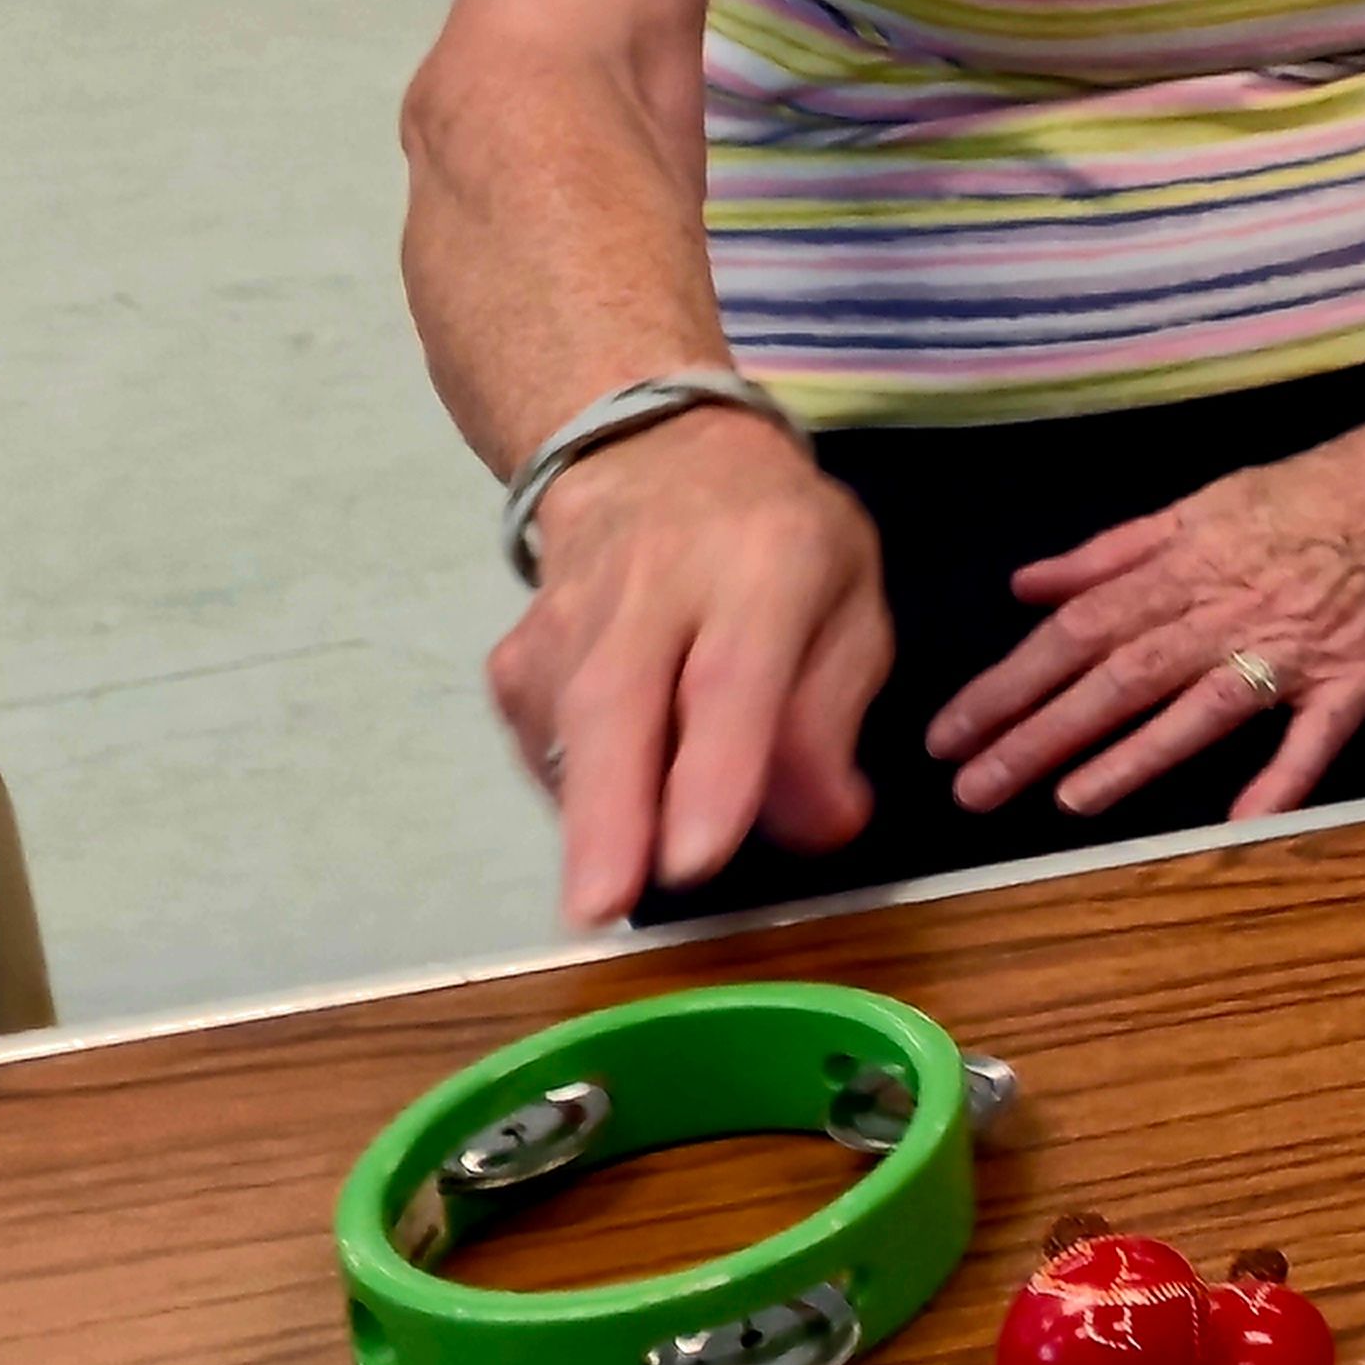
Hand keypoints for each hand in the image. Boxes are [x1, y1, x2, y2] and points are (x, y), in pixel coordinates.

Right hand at [491, 402, 896, 921]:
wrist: (655, 457)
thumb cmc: (780, 545)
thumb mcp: (851, 603)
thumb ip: (832, 717)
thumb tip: (820, 828)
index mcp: (765, 560)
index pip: (732, 673)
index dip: (713, 769)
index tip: (699, 859)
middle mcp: (652, 583)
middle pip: (614, 701)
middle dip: (606, 815)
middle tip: (600, 908)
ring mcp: (565, 618)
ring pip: (565, 731)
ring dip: (587, 822)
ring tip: (609, 889)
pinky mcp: (514, 659)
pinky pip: (544, 746)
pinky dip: (578, 796)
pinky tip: (615, 804)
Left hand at [937, 378, 1364, 829]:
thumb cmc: (1325, 485)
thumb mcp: (1211, 499)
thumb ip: (1116, 549)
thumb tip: (1029, 585)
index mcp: (1190, 562)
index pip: (1078, 630)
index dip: (1009, 683)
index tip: (949, 731)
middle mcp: (1232, 607)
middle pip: (1120, 676)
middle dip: (1039, 734)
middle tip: (973, 788)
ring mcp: (1297, 647)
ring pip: (1200, 709)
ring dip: (1131, 758)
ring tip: (1064, 802)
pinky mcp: (1360, 678)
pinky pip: (1316, 736)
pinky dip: (1281, 780)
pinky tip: (1240, 826)